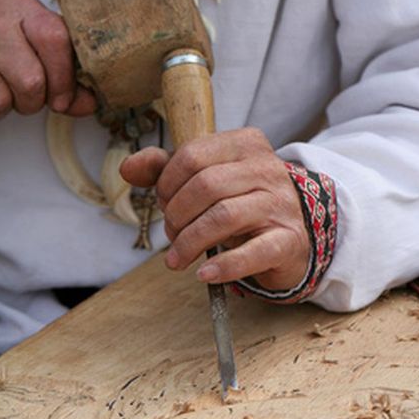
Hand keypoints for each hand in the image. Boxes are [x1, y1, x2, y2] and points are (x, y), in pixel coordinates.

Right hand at [0, 0, 95, 117]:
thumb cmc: (11, 45)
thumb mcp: (38, 46)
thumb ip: (67, 75)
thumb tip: (89, 104)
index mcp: (22, 6)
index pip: (55, 38)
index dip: (65, 77)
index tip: (64, 99)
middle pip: (32, 79)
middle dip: (39, 100)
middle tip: (35, 97)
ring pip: (8, 97)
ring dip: (17, 105)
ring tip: (12, 89)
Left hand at [120, 127, 310, 290]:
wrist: (290, 235)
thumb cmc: (241, 203)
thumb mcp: (205, 178)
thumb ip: (166, 169)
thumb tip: (128, 168)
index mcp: (245, 144)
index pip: (192, 155)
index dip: (167, 183)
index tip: (164, 203)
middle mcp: (267, 169)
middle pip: (205, 185)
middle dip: (176, 214)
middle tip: (171, 234)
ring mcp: (280, 204)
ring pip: (225, 216)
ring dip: (190, 242)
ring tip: (178, 258)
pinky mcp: (288, 240)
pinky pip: (254, 252)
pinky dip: (224, 266)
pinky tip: (204, 274)